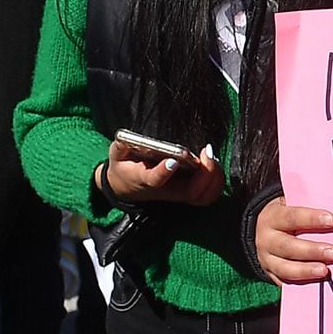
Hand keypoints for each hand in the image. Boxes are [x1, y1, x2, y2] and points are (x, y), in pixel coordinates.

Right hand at [99, 141, 222, 206]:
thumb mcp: (117, 154)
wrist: (126, 188)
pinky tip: (213, 163)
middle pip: (191, 192)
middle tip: (206, 152)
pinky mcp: (187, 193)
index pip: (154, 180)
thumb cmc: (124, 167)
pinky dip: (216, 180)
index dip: (163, 172)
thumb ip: (122, 144)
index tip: (172, 161)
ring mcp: (178, 194)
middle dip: (205, 173)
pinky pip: (208, 194)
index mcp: (144, 179)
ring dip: (214, 177)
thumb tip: (128, 137)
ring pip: (204, 196)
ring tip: (210, 156)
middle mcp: (165, 190)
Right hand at [255, 197, 332, 284]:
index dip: (311, 219)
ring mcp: (267, 260)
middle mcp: (266, 240)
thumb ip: (309, 206)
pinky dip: (302, 284)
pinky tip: (318, 284)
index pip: (291, 217)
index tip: (332, 220)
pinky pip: (285, 282)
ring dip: (307, 270)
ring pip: (285, 268)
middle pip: (288, 246)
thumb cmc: (289, 216)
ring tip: (325, 271)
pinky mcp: (272, 275)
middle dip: (312, 250)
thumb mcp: (292, 206)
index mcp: (272, 218)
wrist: (264, 231)